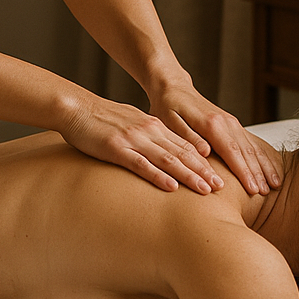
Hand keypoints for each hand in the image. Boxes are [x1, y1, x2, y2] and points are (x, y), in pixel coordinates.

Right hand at [60, 93, 224, 193]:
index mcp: (154, 126)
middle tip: (221, 187)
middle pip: (182, 153)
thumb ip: (149, 136)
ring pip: (167, 159)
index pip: (185, 145)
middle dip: (203, 171)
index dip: (204, 162)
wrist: (76, 108)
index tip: (220, 176)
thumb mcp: (132, 124)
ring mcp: (133, 139)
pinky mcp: (117, 148)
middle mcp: (148, 131)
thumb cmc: (102, 119)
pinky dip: (158, 176)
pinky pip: (141, 164)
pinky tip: (171, 187)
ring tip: (204, 190)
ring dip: (188, 175)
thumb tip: (163, 152)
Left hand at [149, 81, 281, 195]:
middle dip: (257, 172)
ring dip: (264, 165)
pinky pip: (251, 141)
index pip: (231, 151)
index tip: (252, 189)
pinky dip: (262, 155)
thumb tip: (206, 153)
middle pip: (246, 151)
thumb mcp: (169, 121)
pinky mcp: (232, 124)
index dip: (243, 172)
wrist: (174, 87)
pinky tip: (270, 167)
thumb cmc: (168, 106)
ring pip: (252, 146)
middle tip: (266, 193)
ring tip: (275, 184)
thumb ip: (188, 137)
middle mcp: (226, 122)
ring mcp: (231, 122)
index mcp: (211, 123)